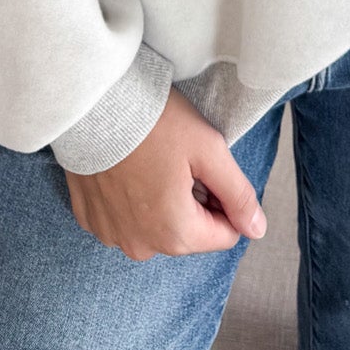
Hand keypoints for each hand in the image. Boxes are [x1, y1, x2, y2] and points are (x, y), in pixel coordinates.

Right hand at [63, 86, 266, 260]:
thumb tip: (257, 229)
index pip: (225, 234)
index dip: (225, 199)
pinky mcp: (91, 220)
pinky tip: (128, 168)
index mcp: (175, 234)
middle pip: (190, 232)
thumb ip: (237, 194)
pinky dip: (132, 200)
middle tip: (180, 159)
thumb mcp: (209, 150)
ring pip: (157, 227)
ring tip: (153, 161)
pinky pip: (125, 219)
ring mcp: (112, 235)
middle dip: (194, 201)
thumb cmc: (154, 123)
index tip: (208, 167)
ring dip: (163, 202)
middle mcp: (142, 247)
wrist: (93, 103)